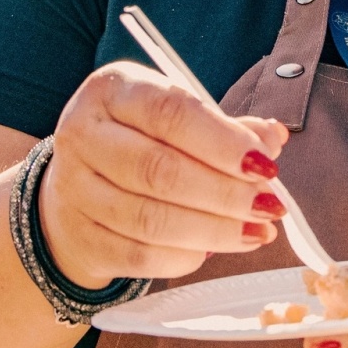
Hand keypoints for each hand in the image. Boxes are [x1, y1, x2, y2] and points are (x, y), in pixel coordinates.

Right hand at [38, 60, 290, 287]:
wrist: (78, 183)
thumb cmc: (140, 139)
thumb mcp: (177, 117)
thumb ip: (225, 128)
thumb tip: (273, 138)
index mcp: (112, 90)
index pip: (169, 113)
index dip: (222, 142)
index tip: (265, 164)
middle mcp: (83, 135)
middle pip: (159, 170)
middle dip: (225, 193)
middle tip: (269, 206)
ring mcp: (74, 189)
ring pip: (150, 219)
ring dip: (214, 230)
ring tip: (255, 232)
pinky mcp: (79, 236)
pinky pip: (138, 255)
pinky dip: (183, 257)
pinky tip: (212, 250)